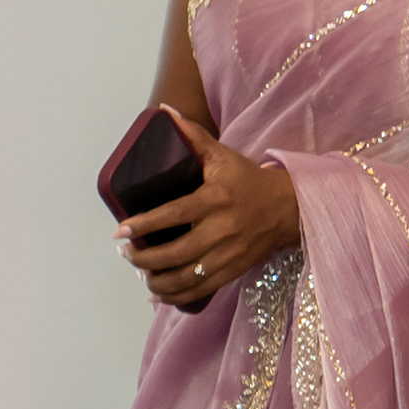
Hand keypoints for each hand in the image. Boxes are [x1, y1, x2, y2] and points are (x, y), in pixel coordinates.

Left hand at [117, 110, 299, 303]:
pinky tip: (158, 292)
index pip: (175, 214)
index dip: (144, 225)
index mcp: (216, 198)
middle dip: (144, 258)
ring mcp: (230, 253)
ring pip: (186, 277)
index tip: (119, 231)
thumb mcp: (223, 156)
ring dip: (156, 280)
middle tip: (126, 253)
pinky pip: (201, 290)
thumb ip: (193, 136)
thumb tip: (163, 111)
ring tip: (140, 273)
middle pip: (176, 253)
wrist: (288, 207)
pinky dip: (176, 296)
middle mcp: (223, 229)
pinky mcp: (234, 269)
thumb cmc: (247, 180)